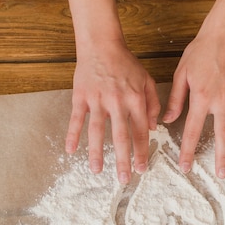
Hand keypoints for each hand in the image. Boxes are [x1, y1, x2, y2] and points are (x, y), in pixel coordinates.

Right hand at [66, 39, 160, 183]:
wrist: (102, 45)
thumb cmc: (126, 64)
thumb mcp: (147, 80)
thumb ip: (153, 103)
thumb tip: (155, 128)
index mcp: (135, 99)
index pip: (141, 131)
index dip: (142, 151)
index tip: (142, 168)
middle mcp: (117, 102)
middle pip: (120, 136)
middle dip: (123, 159)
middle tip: (124, 179)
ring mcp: (97, 99)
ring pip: (97, 131)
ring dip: (96, 152)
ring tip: (96, 171)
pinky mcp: (80, 96)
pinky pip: (76, 119)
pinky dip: (72, 135)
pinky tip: (70, 150)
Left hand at [163, 28, 224, 178]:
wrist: (224, 34)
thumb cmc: (200, 52)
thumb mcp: (181, 74)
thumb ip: (176, 99)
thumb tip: (167, 119)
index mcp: (202, 98)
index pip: (192, 131)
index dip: (187, 151)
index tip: (186, 167)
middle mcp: (222, 101)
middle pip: (222, 135)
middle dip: (222, 156)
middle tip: (222, 174)